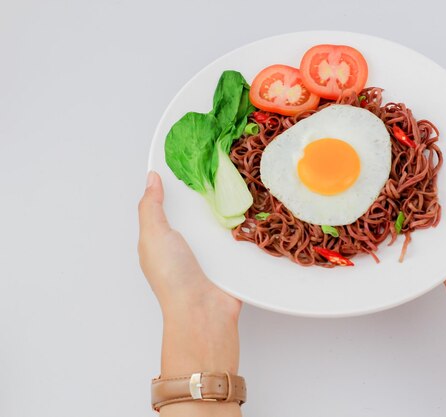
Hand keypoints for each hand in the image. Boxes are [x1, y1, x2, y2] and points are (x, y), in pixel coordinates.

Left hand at [138, 171, 240, 379]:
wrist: (204, 312)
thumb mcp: (153, 237)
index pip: (170, 202)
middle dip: (209, 188)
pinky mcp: (232, 257)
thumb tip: (151, 178)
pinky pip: (239, 233)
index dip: (178, 181)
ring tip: (242, 176)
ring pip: (221, 217)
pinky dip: (245, 222)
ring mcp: (211, 249)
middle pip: (198, 207)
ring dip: (231, 203)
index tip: (191, 155)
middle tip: (222, 161)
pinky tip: (255, 205)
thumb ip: (150, 208)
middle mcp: (187, 241)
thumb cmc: (173, 276)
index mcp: (163, 236)